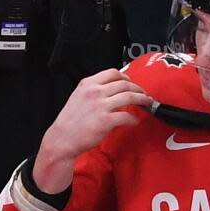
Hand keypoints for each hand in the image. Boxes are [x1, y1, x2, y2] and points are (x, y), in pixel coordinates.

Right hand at [31, 69, 151, 194]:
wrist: (62, 137)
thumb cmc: (70, 121)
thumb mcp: (78, 96)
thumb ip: (93, 91)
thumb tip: (112, 91)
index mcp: (88, 84)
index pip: (112, 73)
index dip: (126, 77)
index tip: (132, 83)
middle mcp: (95, 92)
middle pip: (124, 84)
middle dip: (138, 88)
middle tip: (144, 94)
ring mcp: (101, 106)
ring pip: (129, 97)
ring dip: (142, 99)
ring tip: (147, 103)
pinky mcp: (106, 120)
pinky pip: (126, 116)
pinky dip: (133, 118)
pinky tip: (134, 121)